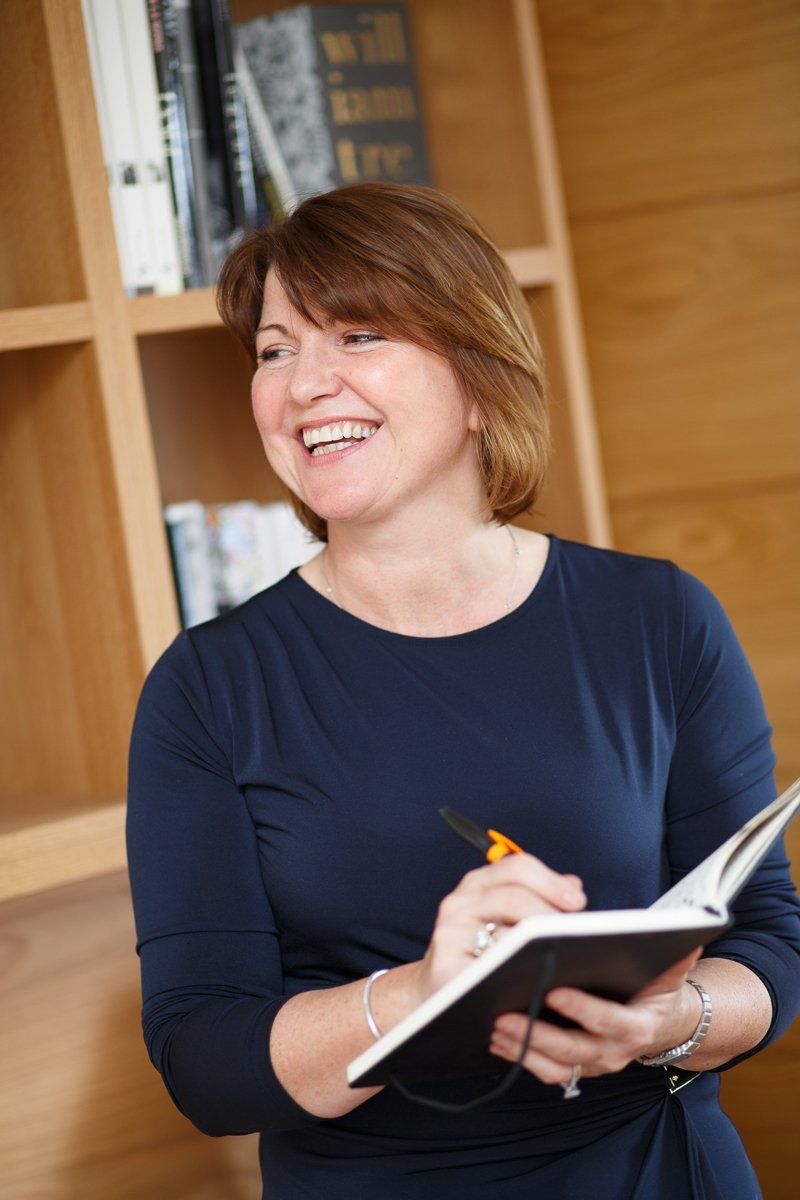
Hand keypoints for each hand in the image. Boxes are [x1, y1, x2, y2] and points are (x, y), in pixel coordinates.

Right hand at [414, 853, 586, 1003]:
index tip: (578, 901)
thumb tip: (574, 886)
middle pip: (513, 895)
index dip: (551, 881)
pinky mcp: (445, 965)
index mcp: (479, 884)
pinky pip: (488, 966)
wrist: (433, 991)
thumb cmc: (475, 953)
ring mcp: (450, 932)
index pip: (518, 867)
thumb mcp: (502, 918)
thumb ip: (537, 898)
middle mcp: (461, 901)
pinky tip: (532, 977)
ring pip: (504, 932)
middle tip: (574, 933)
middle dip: (549, 913)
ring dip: (536, 944)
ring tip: (560, 954)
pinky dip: (513, 970)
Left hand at [489, 947, 702, 1086]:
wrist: (659, 1023)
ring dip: (523, 1048)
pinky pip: (547, 1071)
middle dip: (538, 1033)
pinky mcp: (577, 1069)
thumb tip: (688, 937)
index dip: (582, 1009)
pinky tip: (498, 1039)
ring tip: (495, 1025)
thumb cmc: (655, 990)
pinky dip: (520, 1057)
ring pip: (557, 1066)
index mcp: (637, 1026)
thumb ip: (675, 958)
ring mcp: (594, 1064)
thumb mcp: (669, 975)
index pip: (608, 1021)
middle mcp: (615, 1052)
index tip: (554, 990)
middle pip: (574, 1050)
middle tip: (505, 1014)